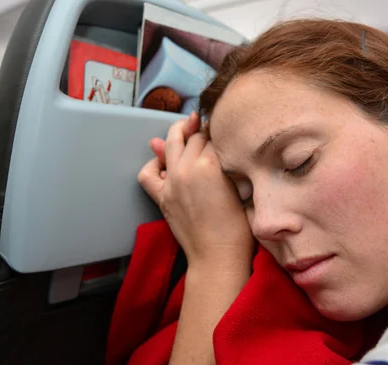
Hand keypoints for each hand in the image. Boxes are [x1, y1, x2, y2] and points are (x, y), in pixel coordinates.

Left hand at [138, 112, 253, 268]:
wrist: (218, 257)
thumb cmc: (237, 228)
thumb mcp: (239, 188)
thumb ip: (225, 162)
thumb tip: (211, 142)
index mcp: (210, 165)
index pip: (212, 136)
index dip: (219, 132)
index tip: (225, 131)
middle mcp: (187, 169)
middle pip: (193, 137)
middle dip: (201, 132)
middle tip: (211, 131)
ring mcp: (171, 183)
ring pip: (171, 144)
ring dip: (179, 135)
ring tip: (188, 129)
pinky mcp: (162, 197)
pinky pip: (148, 173)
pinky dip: (154, 164)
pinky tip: (166, 162)